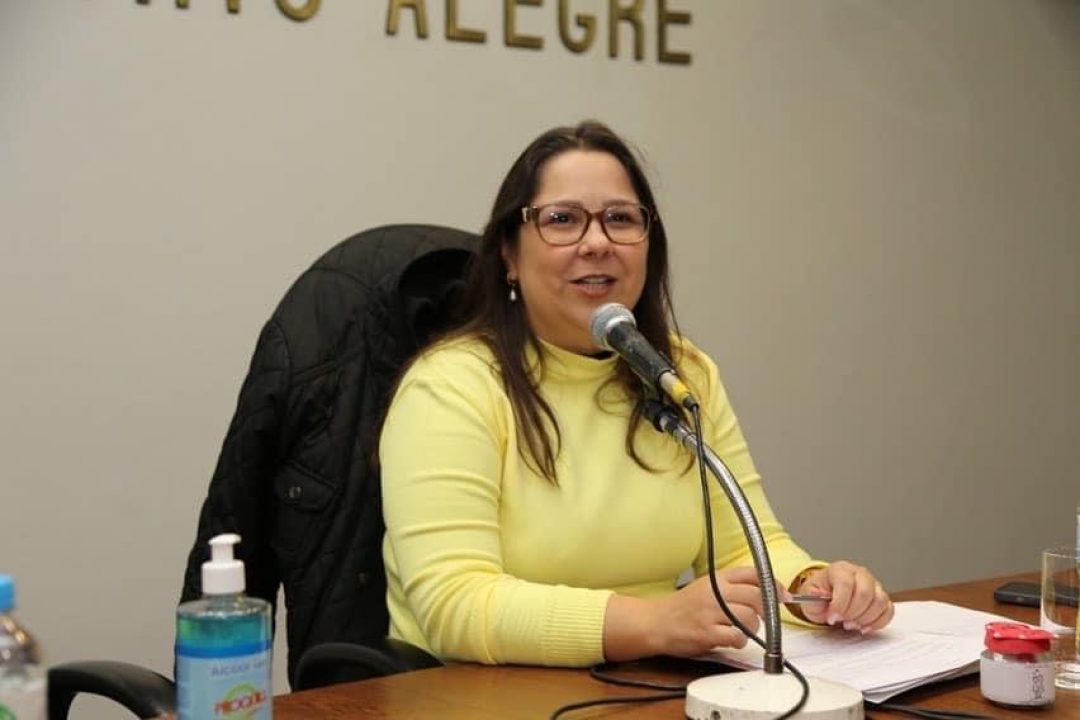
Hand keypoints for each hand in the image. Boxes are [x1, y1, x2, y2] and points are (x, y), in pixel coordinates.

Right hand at [647, 566, 764, 656]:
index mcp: (716, 578)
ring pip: (750, 617)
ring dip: (753, 628)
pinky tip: (732, 640)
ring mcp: (711, 612)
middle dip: (766, 609)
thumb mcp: (706, 587)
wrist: (656, 622)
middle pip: (757, 595)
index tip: (782, 596)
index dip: (773, 584)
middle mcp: (715, 592)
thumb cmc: (683, 607)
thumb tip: (767, 592)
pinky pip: (737, 637)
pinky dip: (740, 642)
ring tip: (743, 630)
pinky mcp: (707, 633)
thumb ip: (732, 586)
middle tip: (762, 617)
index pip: (753, 573)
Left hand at [793, 561, 892, 633]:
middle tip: (842, 622)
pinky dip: (878, 622)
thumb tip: (817, 595)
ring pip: (880, 601)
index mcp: (840, 569)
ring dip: (865, 618)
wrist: (827, 596)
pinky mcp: (881, 597)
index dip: (840, 603)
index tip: (832, 617)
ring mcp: (874, 585)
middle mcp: (860, 574)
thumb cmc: (819, 594)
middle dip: (853, 613)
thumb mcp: (808, 595)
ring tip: (851, 624)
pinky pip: (888, 610)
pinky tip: (864, 627)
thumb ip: (812, 596)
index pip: (845, 583)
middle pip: (865, 593)